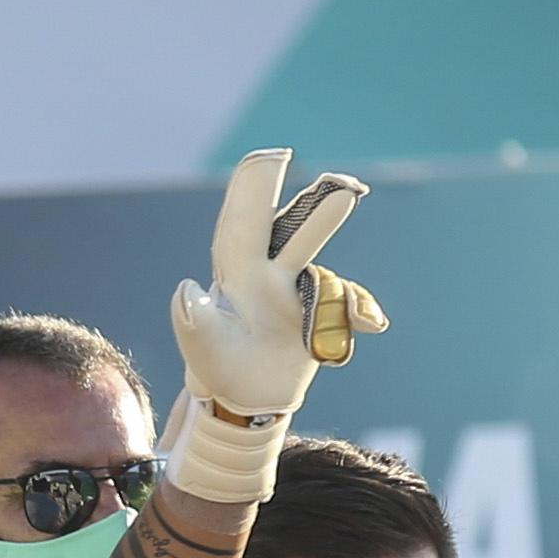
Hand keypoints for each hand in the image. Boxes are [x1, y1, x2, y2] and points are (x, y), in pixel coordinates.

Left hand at [168, 146, 382, 422]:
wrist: (243, 400)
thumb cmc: (216, 368)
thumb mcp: (202, 350)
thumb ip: (192, 322)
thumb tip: (186, 288)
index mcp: (237, 274)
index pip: (243, 222)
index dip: (254, 187)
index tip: (271, 156)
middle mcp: (269, 276)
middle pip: (293, 231)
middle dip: (315, 205)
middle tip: (343, 185)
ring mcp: (297, 294)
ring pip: (322, 265)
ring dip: (331, 235)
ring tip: (349, 201)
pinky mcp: (319, 317)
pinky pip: (345, 306)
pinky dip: (359, 310)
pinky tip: (372, 323)